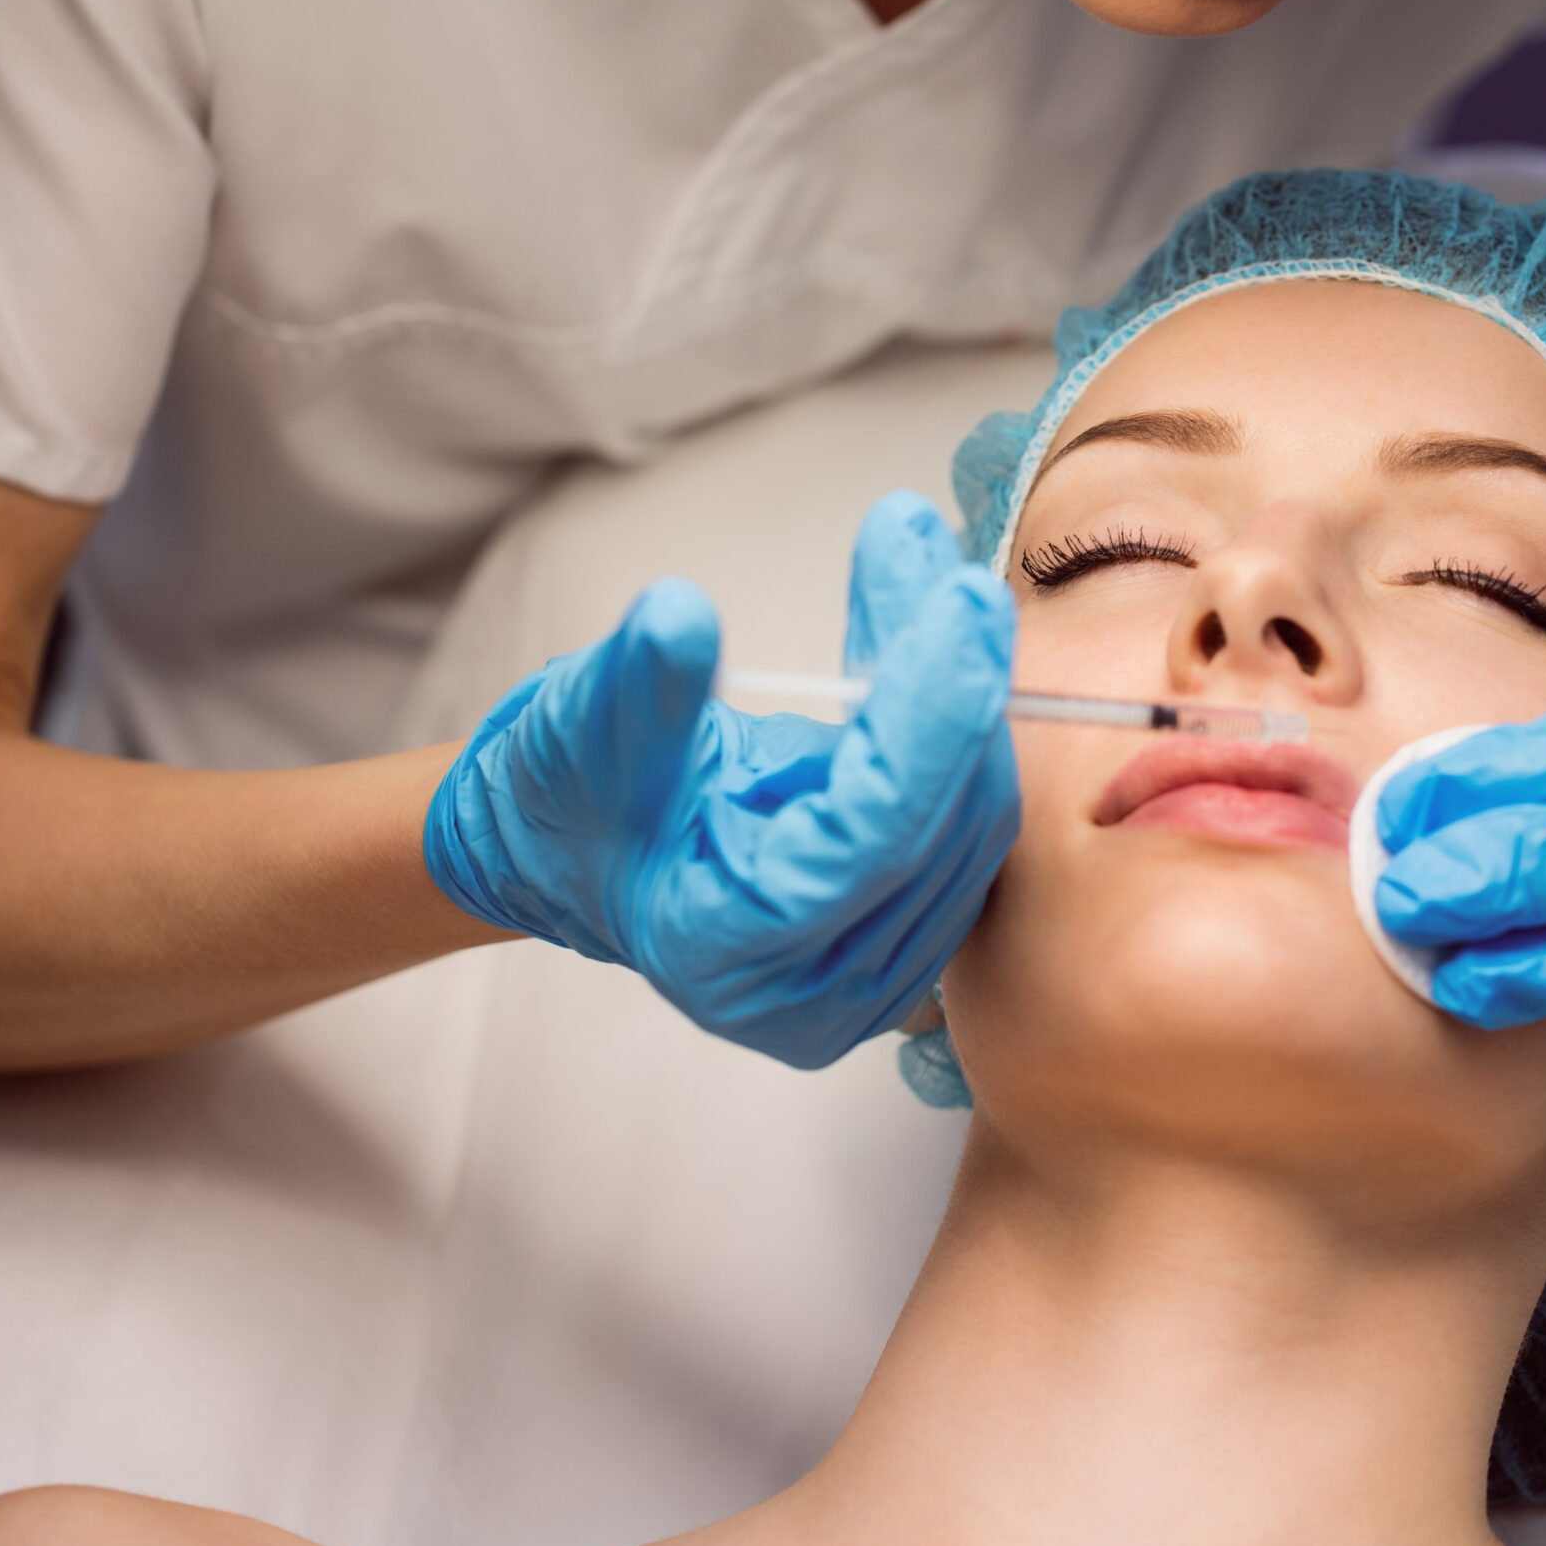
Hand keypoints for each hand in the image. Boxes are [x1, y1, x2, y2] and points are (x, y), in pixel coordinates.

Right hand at [424, 492, 1020, 1066]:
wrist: (582, 850)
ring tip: (919, 562)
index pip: (871, 840)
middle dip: (952, 680)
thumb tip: (679, 616)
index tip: (960, 595)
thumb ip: (637, 686)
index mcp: (731, 959)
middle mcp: (818, 994)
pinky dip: (956, 714)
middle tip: (934, 551)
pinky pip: (968, 816)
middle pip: (941, 829)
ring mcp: (873, 976)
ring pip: (974, 818)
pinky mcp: (910, 934)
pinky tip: (929, 625)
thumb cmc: (571, 800)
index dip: (926, 718)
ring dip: (962, 683)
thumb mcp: (579, 734)